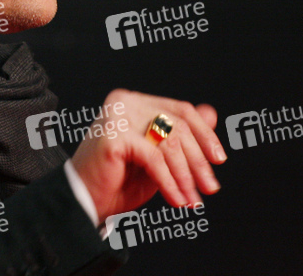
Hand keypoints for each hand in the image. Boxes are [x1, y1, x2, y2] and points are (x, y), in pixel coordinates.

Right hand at [70, 89, 225, 222]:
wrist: (83, 202)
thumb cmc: (117, 182)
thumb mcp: (159, 158)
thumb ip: (181, 135)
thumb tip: (212, 113)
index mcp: (135, 101)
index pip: (181, 110)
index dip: (204, 135)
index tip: (218, 159)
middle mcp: (125, 101)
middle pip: (178, 125)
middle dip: (198, 161)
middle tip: (209, 187)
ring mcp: (118, 116)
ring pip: (170, 142)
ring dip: (185, 176)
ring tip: (192, 199)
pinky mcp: (113, 136)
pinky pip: (154, 159)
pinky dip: (169, 182)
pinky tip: (176, 199)